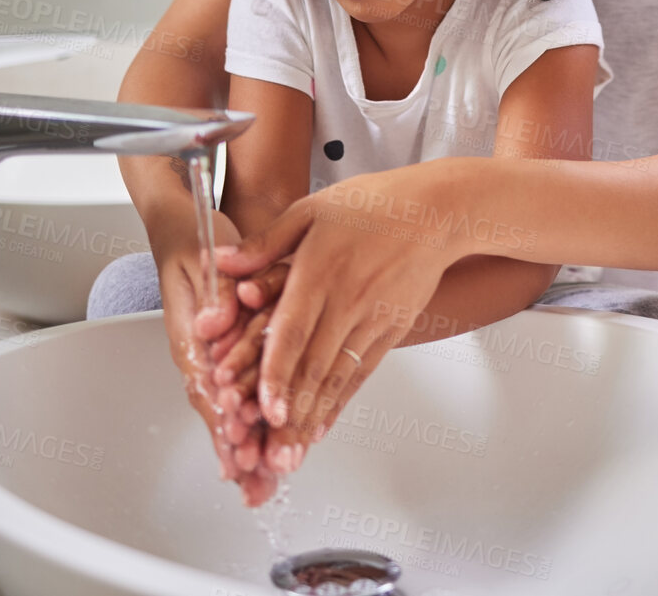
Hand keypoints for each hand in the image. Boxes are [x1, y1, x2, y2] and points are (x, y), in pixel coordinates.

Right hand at [153, 219, 279, 504]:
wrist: (186, 227)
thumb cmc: (196, 240)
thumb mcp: (205, 259)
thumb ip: (212, 297)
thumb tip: (211, 327)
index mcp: (191, 333)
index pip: (206, 384)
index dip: (224, 417)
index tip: (240, 443)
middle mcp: (198, 351)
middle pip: (216, 409)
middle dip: (236, 448)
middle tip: (256, 481)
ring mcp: (211, 355)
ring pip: (227, 410)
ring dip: (244, 446)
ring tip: (261, 483)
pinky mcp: (226, 352)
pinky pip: (238, 395)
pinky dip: (251, 425)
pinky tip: (263, 451)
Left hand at [216, 165, 460, 459]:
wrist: (435, 212)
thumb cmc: (372, 205)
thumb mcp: (311, 210)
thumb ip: (265, 243)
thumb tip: (222, 262)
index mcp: (320, 271)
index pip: (294, 330)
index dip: (277, 372)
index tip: (265, 407)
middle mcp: (346, 301)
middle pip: (314, 365)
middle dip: (291, 412)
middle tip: (271, 451)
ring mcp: (371, 320)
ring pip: (337, 377)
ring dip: (313, 418)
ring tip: (292, 453)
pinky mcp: (390, 331)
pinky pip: (361, 374)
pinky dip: (340, 403)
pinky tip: (322, 428)